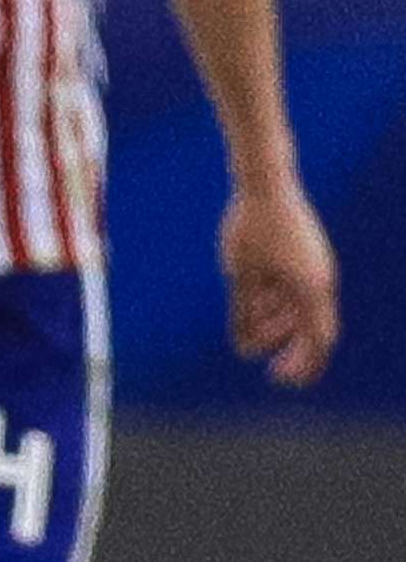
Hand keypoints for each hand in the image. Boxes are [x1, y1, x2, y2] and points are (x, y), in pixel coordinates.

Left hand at [226, 177, 340, 388]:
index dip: (303, 366)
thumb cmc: (250, 228)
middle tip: (273, 372)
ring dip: (282, 325)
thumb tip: (245, 349)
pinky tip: (258, 302)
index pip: (317, 341)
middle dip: (294, 352)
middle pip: (314, 329)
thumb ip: (244, 313)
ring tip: (253, 329)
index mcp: (310, 289)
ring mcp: (316, 266)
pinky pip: (299, 290)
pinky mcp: (308, 254)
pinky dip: (281, 304)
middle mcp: (320, 279)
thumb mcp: (240, 275)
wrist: (265, 182)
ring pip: (304, 309)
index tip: (279, 380)